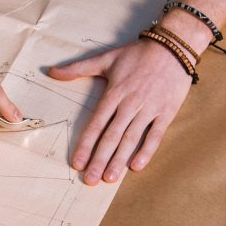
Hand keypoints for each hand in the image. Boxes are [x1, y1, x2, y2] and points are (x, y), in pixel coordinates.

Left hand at [48, 40, 192, 184]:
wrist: (174, 45)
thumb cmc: (138, 53)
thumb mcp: (106, 58)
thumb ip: (77, 68)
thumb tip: (51, 71)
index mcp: (114, 93)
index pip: (96, 124)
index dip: (86, 145)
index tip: (77, 163)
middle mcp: (130, 104)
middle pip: (111, 137)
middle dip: (100, 159)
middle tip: (90, 180)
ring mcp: (149, 108)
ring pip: (131, 139)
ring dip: (120, 160)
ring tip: (110, 178)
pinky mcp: (167, 111)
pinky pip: (156, 134)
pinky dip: (147, 151)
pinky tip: (137, 166)